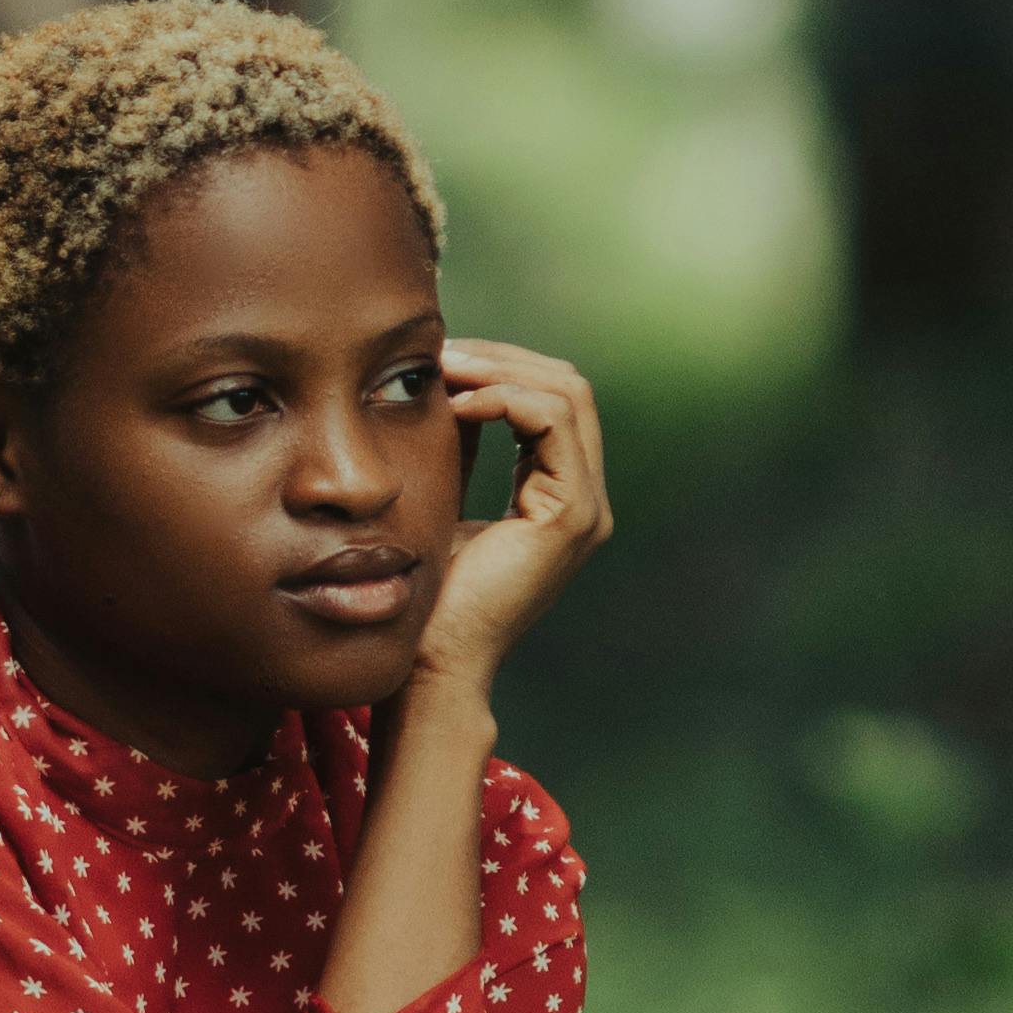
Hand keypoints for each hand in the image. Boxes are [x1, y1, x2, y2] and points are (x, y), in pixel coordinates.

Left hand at [421, 337, 610, 689]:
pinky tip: (457, 404)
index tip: (439, 358)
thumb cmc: (426, 590)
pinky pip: (554, 422)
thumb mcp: (443, 492)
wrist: (432, 660)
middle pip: (568, 385)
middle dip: (502, 358)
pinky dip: (506, 397)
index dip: (499, 366)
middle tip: (440, 352)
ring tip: (445, 369)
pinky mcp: (573, 514)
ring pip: (568, 393)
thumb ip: (460, 440)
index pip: (550, 397)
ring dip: (501, 369)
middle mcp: (582, 497)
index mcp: (557, 492)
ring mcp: (585, 507)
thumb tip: (445, 376)